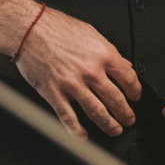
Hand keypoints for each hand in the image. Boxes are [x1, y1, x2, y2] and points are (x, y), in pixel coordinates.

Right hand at [14, 7, 140, 136]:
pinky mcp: (54, 93)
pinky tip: (83, 135)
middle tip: (129, 119)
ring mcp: (72, 84)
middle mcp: (90, 71)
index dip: (135, 91)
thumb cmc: (56, 28)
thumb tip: (124, 65)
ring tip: (115, 129)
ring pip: (96, 111)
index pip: (128, 79)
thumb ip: (109, 51)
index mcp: (102, 55)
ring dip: (109, 124)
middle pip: (115, 99)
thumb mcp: (91, 34)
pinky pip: (68, 117)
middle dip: (126, 113)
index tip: (135, 97)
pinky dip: (76, 130)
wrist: (28, 29)